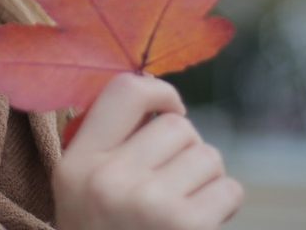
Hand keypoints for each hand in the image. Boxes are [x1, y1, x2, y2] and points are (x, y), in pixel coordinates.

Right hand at [52, 73, 243, 229]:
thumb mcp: (81, 193)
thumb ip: (108, 146)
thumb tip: (164, 101)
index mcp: (76, 164)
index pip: (123, 90)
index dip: (159, 92)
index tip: (169, 110)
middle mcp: (108, 179)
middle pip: (177, 125)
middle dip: (186, 149)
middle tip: (172, 183)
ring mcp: (149, 204)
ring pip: (209, 155)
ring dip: (206, 179)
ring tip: (181, 209)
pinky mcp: (187, 227)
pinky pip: (229, 189)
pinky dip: (223, 206)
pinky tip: (198, 226)